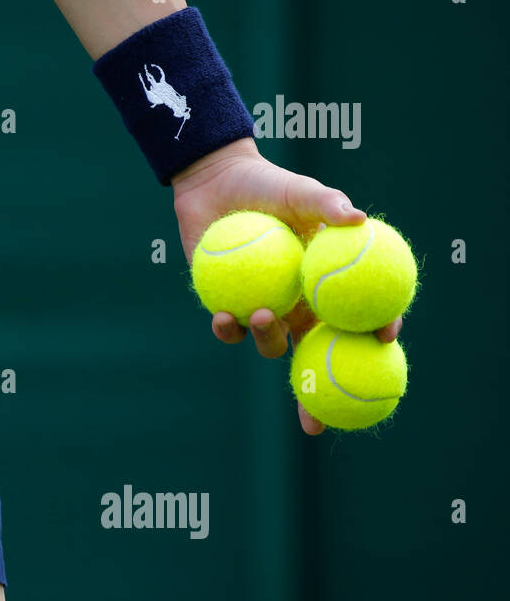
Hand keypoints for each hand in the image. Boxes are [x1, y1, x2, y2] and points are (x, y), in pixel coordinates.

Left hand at [171, 138, 402, 435]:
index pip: (359, 314)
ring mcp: (263, 305)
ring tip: (265, 315)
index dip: (376, 331)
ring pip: (271, 342)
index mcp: (325, 283)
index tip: (384, 340)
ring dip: (270, 339)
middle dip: (321, 393)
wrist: (217, 182)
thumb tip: (356, 217)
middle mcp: (297, 302)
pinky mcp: (225, 303)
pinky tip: (226, 318)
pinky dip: (228, 327)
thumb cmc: (268, 185)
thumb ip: (326, 204)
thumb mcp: (300, 190)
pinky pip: (229, 328)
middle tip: (318, 417)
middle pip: (318, 353)